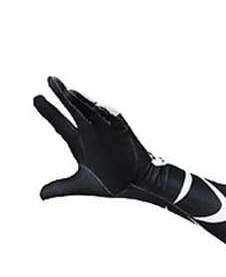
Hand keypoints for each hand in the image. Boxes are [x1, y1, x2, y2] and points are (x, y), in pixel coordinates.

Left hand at [34, 76, 154, 198]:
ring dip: (81, 101)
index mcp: (79, 142)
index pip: (60, 124)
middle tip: (50, 80)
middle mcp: (91, 132)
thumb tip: (40, 195)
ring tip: (69, 92)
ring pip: (91, 111)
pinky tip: (98, 107)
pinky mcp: (123, 132)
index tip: (36, 99)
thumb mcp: (82, 184)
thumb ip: (61, 187)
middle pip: (73, 110)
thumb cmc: (114, 182)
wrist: (139, 184)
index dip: (48, 112)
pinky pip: (115, 120)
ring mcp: (107, 130)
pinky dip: (107, 113)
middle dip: (62, 95)